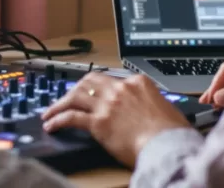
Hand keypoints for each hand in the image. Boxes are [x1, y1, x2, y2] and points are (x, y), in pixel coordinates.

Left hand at [41, 73, 190, 167]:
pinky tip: (51, 125)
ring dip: (60, 103)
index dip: (99, 86)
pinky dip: (58, 120)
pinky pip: (71, 117)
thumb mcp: (166, 107)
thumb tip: (147, 108)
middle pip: (89, 81)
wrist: (169, 145)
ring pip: (75, 96)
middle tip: (68, 97)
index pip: (112, 78)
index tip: (92, 91)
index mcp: (138, 82)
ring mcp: (107, 104)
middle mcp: (120, 89)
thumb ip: (151, 102)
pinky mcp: (98, 122)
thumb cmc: (172, 133)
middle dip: (75, 88)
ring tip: (50, 112)